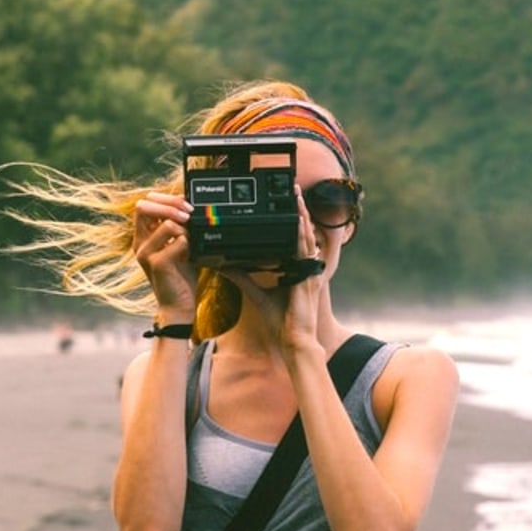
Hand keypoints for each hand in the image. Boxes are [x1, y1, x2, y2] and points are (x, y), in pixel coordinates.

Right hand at [132, 192, 196, 316]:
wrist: (179, 305)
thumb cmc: (181, 275)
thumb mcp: (179, 245)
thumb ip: (179, 226)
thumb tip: (187, 203)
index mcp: (143, 236)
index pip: (145, 203)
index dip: (165, 198)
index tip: (185, 204)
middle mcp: (139, 243)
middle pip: (144, 206)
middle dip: (171, 205)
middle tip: (189, 214)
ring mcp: (145, 253)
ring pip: (166, 224)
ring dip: (185, 228)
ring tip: (191, 241)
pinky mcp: (156, 264)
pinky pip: (178, 241)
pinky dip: (189, 244)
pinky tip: (190, 255)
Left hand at [224, 185, 324, 352]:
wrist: (293, 341)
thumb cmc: (281, 322)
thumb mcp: (256, 293)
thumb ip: (241, 277)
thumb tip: (222, 263)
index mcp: (296, 270)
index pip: (293, 239)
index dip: (292, 220)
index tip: (286, 203)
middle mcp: (305, 267)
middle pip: (302, 232)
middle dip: (298, 210)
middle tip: (293, 189)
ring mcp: (309, 271)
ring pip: (306, 236)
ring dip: (302, 215)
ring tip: (297, 196)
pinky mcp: (308, 278)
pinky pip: (306, 251)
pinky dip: (302, 235)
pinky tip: (299, 221)